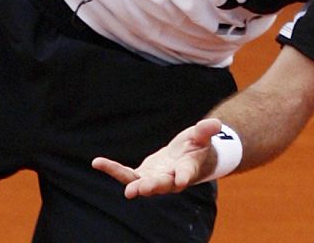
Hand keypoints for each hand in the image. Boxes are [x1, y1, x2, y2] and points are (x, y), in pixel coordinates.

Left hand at [92, 117, 223, 198]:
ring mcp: (155, 179)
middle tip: (140, 189)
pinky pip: (126, 175)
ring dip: (132, 184)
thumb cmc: (197, 146)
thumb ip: (206, 131)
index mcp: (188, 168)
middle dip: (151, 186)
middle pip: (161, 184)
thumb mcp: (202, 136)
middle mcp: (170, 179)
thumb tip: (215, 123)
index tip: (181, 180)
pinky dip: (113, 169)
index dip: (184, 176)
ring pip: (141, 183)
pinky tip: (97, 162)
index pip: (186, 174)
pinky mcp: (142, 176)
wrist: (187, 158)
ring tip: (126, 190)